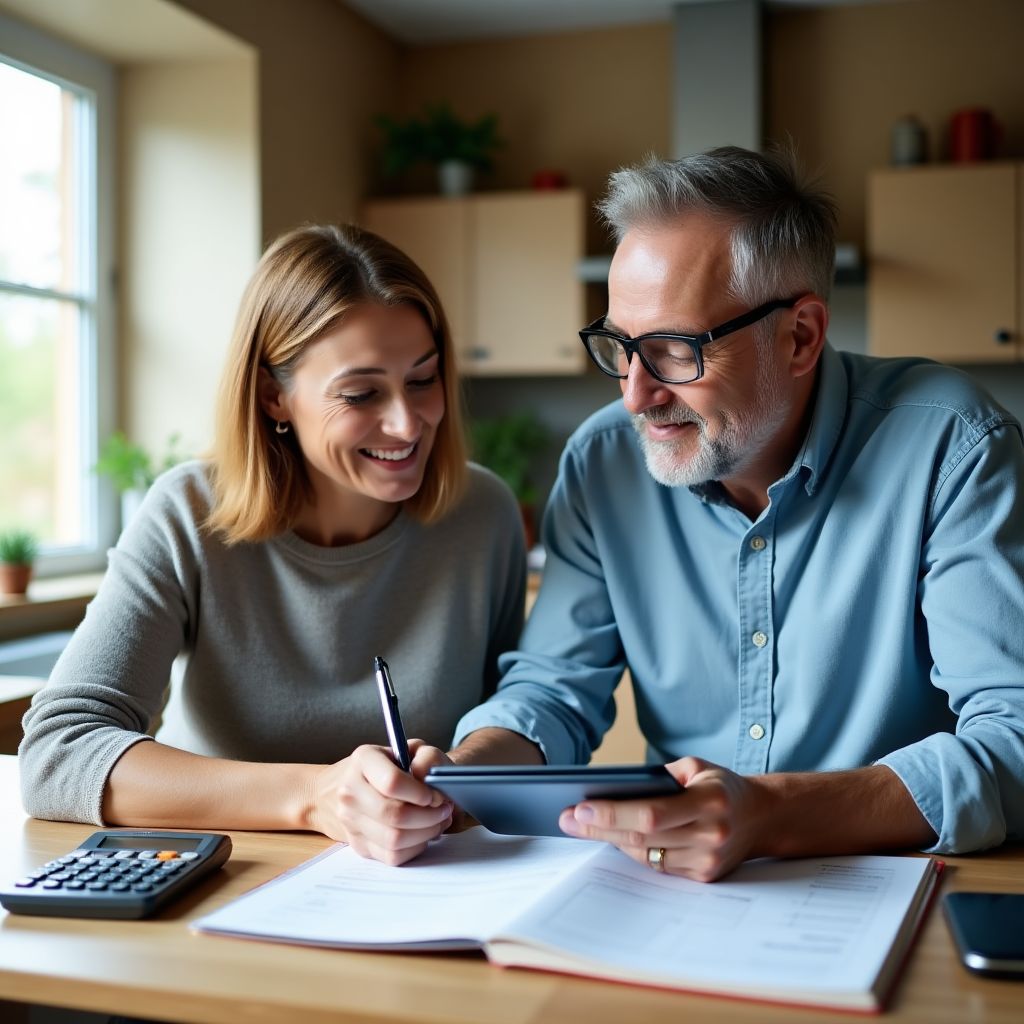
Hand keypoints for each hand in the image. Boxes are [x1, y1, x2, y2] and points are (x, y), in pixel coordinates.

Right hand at [306, 740, 453, 864]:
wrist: (362, 782)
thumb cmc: (397, 765)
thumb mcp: (414, 749)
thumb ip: (427, 757)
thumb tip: (427, 781)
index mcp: (363, 759)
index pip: (392, 783)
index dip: (420, 793)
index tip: (435, 795)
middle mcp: (350, 790)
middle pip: (393, 815)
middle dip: (428, 816)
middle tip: (444, 810)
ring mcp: (350, 820)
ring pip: (394, 840)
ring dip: (425, 833)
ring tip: (438, 821)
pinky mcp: (358, 844)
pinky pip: (392, 856)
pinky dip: (415, 848)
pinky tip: (423, 833)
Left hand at [557, 756, 770, 881]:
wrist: (761, 817)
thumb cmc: (721, 786)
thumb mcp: (696, 767)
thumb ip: (659, 776)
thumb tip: (613, 789)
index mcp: (711, 800)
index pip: (652, 813)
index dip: (613, 812)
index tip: (580, 808)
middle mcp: (711, 834)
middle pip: (642, 837)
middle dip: (599, 827)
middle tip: (567, 818)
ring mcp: (708, 861)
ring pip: (645, 855)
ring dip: (611, 839)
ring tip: (582, 825)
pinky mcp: (704, 877)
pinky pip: (657, 866)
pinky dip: (633, 851)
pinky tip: (613, 836)